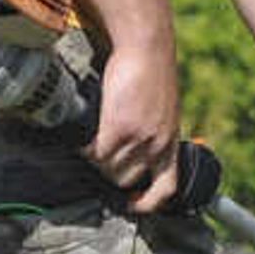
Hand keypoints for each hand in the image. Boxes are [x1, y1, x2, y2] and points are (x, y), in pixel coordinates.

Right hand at [83, 44, 186, 210]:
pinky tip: (83, 138)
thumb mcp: (162, 109)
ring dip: (94, 158)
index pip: (166, 188)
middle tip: (98, 154)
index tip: (132, 205)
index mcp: (170, 142)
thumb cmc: (151, 73)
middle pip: (125, 181)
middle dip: (108, 172)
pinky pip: (96, 154)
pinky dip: (85, 149)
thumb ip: (152, 131)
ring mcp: (139, 139)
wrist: (148, 48)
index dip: (149, 203)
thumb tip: (132, 147)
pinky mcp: (120, 127)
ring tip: (91, 140)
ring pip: (107, 168)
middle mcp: (158, 145)